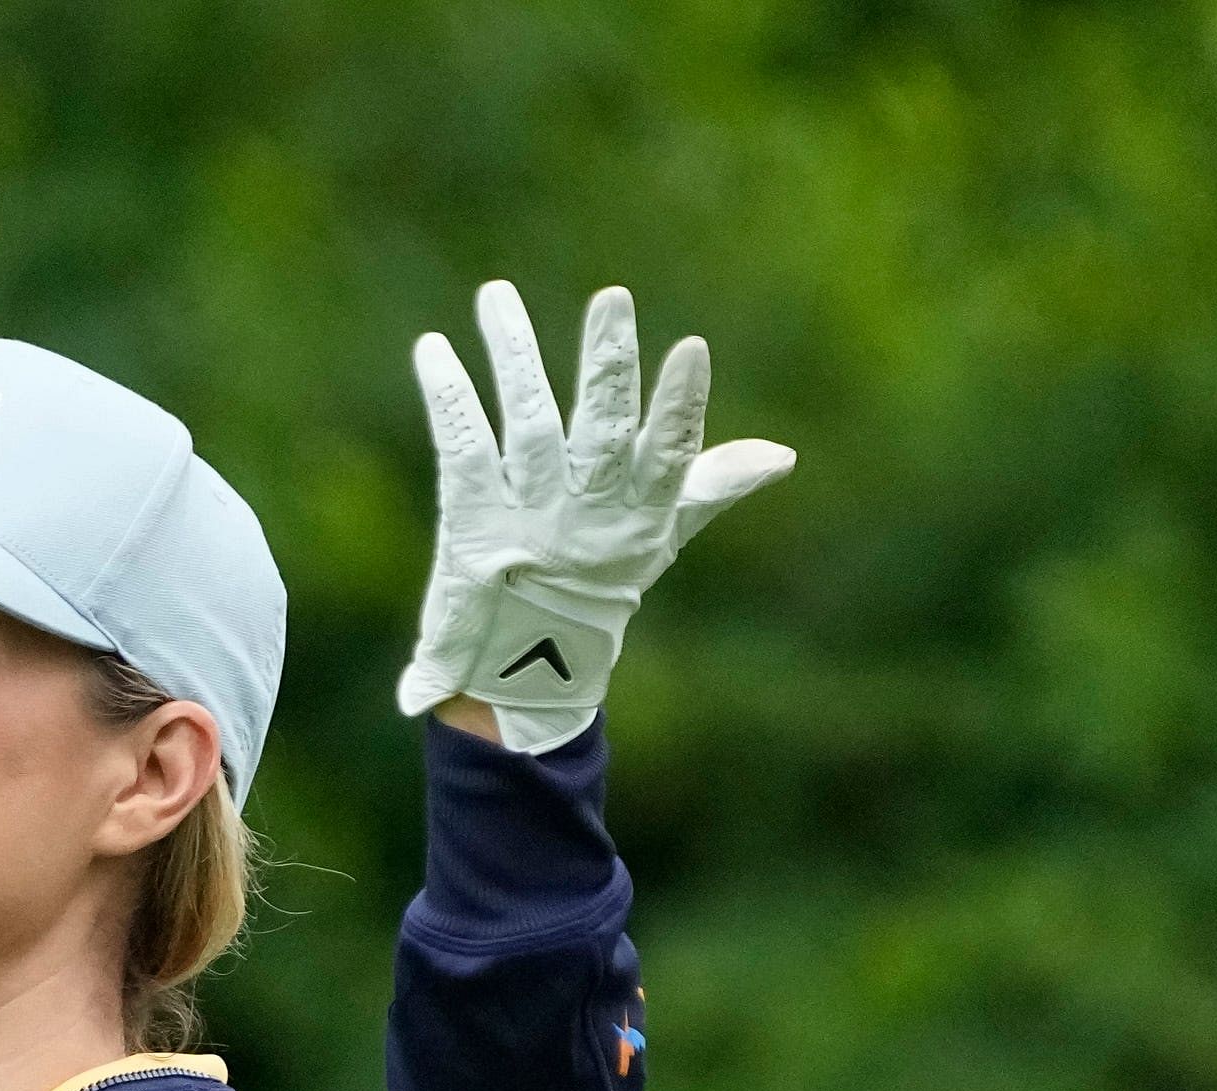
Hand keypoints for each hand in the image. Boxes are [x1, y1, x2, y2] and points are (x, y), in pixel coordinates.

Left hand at [396, 281, 793, 754]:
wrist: (525, 670)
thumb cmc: (599, 589)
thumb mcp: (659, 541)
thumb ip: (710, 487)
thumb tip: (782, 455)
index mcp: (638, 519)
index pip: (668, 457)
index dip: (681, 407)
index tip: (692, 350)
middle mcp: (585, 515)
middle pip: (601, 434)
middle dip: (608, 369)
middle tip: (613, 299)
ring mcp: (527, 516)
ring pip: (527, 423)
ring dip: (515, 355)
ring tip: (497, 295)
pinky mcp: (474, 520)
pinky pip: (463, 447)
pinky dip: (449, 397)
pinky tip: (434, 349)